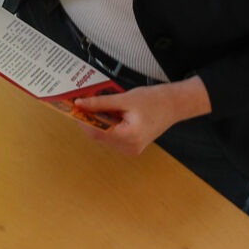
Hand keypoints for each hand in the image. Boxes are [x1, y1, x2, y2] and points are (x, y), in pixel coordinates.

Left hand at [79, 79, 206, 154]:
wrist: (175, 104)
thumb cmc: (155, 100)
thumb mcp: (125, 99)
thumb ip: (101, 103)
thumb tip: (79, 104)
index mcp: (129, 137)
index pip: (96, 131)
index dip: (83, 120)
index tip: (73, 108)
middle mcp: (129, 147)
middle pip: (99, 135)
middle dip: (90, 120)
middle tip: (82, 104)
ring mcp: (131, 149)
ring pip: (105, 137)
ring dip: (98, 123)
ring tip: (97, 106)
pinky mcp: (133, 146)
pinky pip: (113, 137)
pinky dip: (108, 125)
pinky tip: (109, 113)